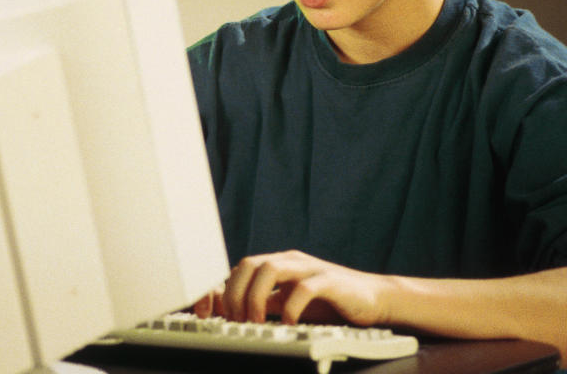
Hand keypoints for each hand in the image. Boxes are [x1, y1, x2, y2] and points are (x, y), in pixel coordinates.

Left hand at [196, 250, 393, 327]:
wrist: (375, 300)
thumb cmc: (329, 303)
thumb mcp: (289, 302)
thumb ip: (263, 302)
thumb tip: (227, 311)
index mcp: (277, 264)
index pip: (239, 268)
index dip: (220, 289)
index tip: (208, 314)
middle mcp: (290, 261)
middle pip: (249, 264)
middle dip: (235, 293)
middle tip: (236, 321)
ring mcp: (310, 267)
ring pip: (270, 268)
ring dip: (256, 296)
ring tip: (257, 321)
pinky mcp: (331, 280)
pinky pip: (305, 287)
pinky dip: (292, 306)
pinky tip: (289, 323)